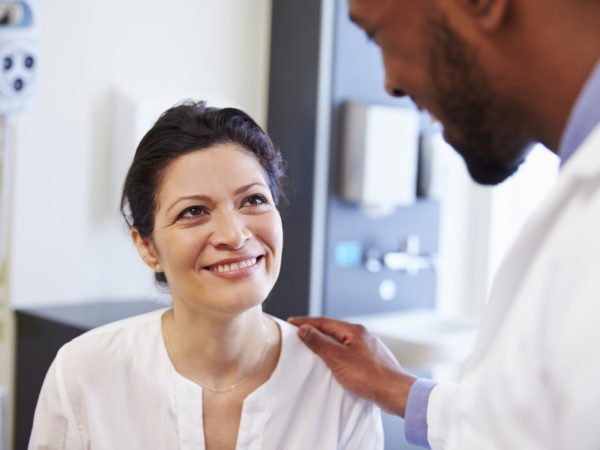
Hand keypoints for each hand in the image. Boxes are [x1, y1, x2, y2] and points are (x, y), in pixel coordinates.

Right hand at [288, 316, 415, 416]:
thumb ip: (319, 343)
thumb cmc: (369, 376)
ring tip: (312, 347)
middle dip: (315, 331)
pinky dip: (337, 353)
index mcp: (354, 330)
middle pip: (333, 329)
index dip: (305, 322)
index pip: (324, 321)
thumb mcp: (338, 358)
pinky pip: (349, 352)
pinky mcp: (371, 360)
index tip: (291, 322)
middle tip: (299, 333)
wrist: (395, 392)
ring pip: (341, 341)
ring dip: (326, 343)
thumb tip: (304, 329)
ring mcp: (368, 347)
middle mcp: (362, 335)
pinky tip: (334, 362)